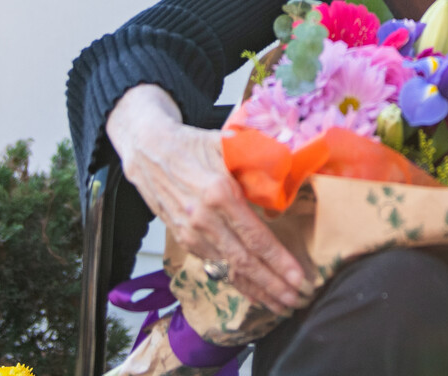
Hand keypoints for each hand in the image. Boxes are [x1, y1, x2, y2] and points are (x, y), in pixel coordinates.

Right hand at [106, 84, 311, 313]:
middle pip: (243, 261)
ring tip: (279, 303)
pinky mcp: (183, 239)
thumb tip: (291, 172)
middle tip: (295, 299)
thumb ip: (259, 160)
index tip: (297, 276)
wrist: (149, 151)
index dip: (278, 260)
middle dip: (272, 284)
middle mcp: (204, 219)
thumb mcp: (229, 145)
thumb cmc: (193, 145)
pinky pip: (213, 267)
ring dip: (255, 289)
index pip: (255, 236)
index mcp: (220, 193)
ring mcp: (191, 233)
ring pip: (227, 270)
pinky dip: (235, 282)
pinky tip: (252, 291)